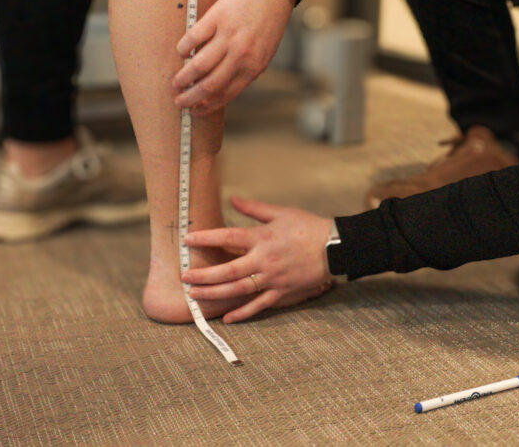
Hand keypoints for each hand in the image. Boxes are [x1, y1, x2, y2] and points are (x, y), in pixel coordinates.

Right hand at [173, 0, 296, 114]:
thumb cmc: (269, 22)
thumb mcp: (265, 52)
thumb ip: (246, 70)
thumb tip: (220, 88)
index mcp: (254, 66)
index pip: (226, 94)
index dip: (207, 106)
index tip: (196, 110)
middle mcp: (241, 55)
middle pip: (208, 85)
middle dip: (190, 97)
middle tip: (179, 101)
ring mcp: (228, 37)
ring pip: (197, 66)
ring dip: (182, 77)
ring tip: (175, 82)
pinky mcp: (217, 18)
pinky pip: (193, 38)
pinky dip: (183, 48)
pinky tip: (181, 51)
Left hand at [181, 196, 333, 322]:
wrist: (334, 247)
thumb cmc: (308, 227)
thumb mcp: (281, 213)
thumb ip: (254, 209)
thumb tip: (232, 199)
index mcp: (262, 237)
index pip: (228, 237)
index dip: (205, 238)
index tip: (187, 239)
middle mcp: (264, 260)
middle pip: (227, 270)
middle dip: (203, 275)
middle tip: (184, 277)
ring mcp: (272, 279)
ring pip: (238, 290)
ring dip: (214, 294)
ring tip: (195, 296)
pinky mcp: (282, 292)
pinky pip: (258, 306)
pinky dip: (242, 313)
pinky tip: (227, 318)